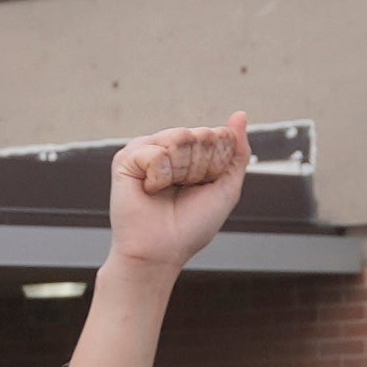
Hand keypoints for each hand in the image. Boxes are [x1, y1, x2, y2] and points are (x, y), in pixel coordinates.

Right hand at [104, 119, 250, 272]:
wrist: (161, 251)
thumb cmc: (191, 226)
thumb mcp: (227, 188)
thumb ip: (236, 152)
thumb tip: (240, 115)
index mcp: (192, 151)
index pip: (219, 135)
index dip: (218, 164)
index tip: (204, 186)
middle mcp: (169, 146)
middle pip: (202, 135)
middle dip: (201, 168)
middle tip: (184, 190)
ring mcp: (147, 150)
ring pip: (180, 138)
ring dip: (181, 172)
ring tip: (166, 190)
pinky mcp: (126, 159)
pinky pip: (156, 152)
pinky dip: (159, 177)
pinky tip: (150, 190)